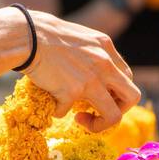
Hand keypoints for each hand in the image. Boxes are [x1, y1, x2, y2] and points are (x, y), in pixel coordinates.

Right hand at [21, 9, 141, 132]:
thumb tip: (91, 74)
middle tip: (101, 112)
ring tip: (80, 119)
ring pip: (113, 116)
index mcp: (106, 47)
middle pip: (132, 96)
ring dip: (98, 125)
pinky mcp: (72, 92)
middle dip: (120, 110)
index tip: (100, 95)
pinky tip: (49, 100)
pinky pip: (68, 112)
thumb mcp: (78, 38)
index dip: (116, 92)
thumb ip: (91, 54)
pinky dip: (58, 110)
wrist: (26, 35)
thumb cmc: (43, 34)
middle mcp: (104, 64)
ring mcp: (91, 79)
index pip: (127, 77)